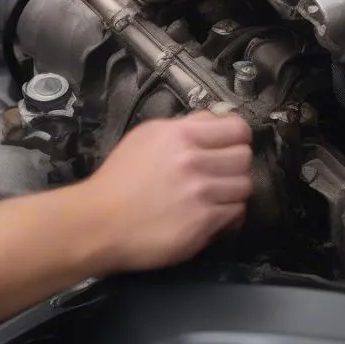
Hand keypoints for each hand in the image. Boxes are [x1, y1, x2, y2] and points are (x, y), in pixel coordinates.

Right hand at [83, 111, 253, 272]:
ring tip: (214, 196)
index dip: (237, 136)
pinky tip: (212, 214)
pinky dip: (228, 215)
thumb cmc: (119, 180)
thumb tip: (213, 121)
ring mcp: (200, 192)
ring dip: (232, 191)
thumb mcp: (146, 137)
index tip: (231, 144)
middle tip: (220, 172)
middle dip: (235, 164)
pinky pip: (236, 213)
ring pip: (244, 185)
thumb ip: (183, 126)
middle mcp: (193, 160)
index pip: (236, 127)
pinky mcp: (203, 222)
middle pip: (244, 156)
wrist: (100, 221)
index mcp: (180, 134)